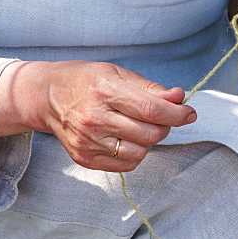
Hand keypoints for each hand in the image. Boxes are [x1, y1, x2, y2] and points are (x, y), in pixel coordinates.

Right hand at [0, 59, 196, 171]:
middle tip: (163, 117)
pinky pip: (124, 165)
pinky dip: (134, 153)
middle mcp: (95, 118)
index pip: (152, 110)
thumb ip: (150, 89)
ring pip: (139, 153)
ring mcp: (88, 141)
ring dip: (149, 141)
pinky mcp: (84, 158)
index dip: (177, 114)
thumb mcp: (117, 73)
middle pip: (149, 134)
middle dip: (165, 126)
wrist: (47, 96)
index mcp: (105, 90)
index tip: (189, 113)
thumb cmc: (85, 80)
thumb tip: (179, 98)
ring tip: (141, 127)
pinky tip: (127, 138)